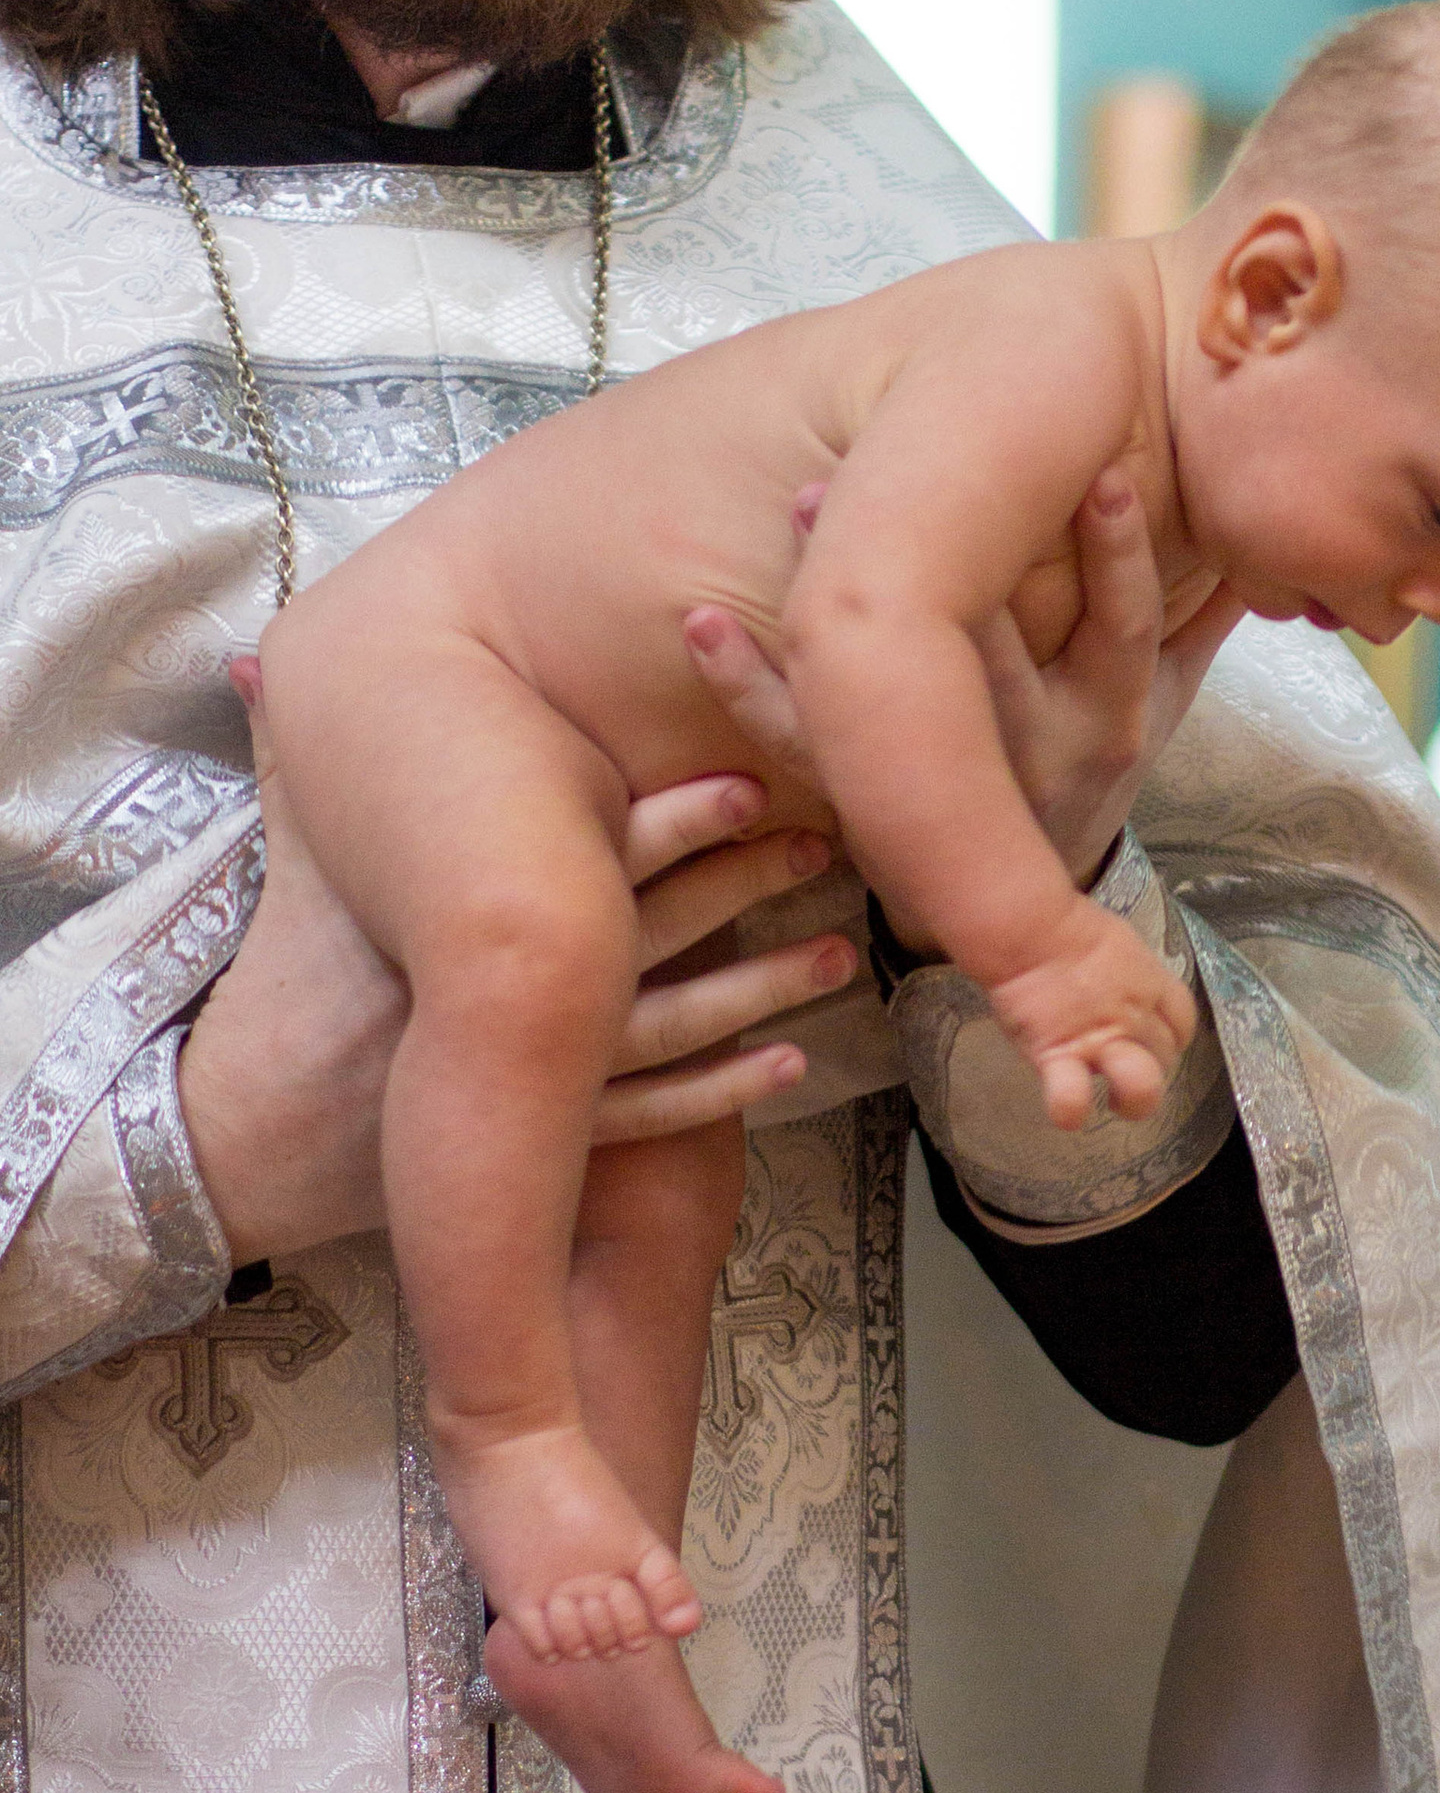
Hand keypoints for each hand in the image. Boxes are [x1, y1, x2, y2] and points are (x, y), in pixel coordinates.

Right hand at [181, 661, 859, 1262]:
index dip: (671, 819)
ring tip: (839, 953)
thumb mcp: (294, 857)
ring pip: (669, 1022)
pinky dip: (723, 1092)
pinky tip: (790, 1064)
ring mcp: (528, 1066)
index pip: (581, 849)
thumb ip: (292, 755)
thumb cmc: (291, 975)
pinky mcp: (544, 1138)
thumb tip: (247, 655)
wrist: (252, 1132)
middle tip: (824, 839)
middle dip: (740, 882)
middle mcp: (503, 982)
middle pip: (646, 924)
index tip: (750, 779)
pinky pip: (650, 1115)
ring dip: (761, 987)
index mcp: (457, 904)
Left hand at [687, 466, 1248, 939]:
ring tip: (804, 502)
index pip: (1122, 633)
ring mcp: (947, 786)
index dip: (1119, 557)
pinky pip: (804, 750)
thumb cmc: (1082, 765)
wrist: (1019, 914)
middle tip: (910, 461)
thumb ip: (1196, 619)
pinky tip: (708, 626)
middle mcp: (1031, 757)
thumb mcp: (1155, 704)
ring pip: (895, 696)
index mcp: (1106, 723)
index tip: (1106, 475)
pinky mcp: (869, 805)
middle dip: (959, 556)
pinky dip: (750, 689)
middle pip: (993, 656)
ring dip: (842, 594)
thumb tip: (1269, 537)